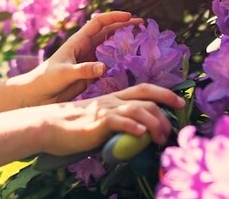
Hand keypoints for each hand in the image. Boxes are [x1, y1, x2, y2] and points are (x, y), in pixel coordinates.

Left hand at [17, 11, 142, 104]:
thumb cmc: (46, 80)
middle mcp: (85, 47)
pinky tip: (130, 62)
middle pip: (108, 31)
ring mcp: (89, 59)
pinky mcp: (91, 73)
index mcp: (78, 41)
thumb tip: (104, 67)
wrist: (37, 94)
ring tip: (140, 39)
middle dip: (124, 25)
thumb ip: (83, 70)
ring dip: (123, 40)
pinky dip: (120, 59)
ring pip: (109, 45)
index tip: (130, 17)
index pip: (99, 23)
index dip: (114, 17)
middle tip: (141, 24)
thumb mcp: (64, 74)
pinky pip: (108, 62)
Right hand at [35, 83, 183, 156]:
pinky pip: (118, 121)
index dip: (164, 94)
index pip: (144, 89)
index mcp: (113, 98)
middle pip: (145, 97)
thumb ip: (116, 123)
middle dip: (166, 109)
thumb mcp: (99, 121)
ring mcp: (104, 110)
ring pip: (137, 109)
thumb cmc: (73, 126)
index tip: (181, 102)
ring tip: (160, 138)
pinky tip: (141, 134)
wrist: (48, 125)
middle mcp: (112, 100)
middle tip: (173, 128)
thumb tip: (135, 134)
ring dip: (154, 123)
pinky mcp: (97, 122)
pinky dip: (132, 126)